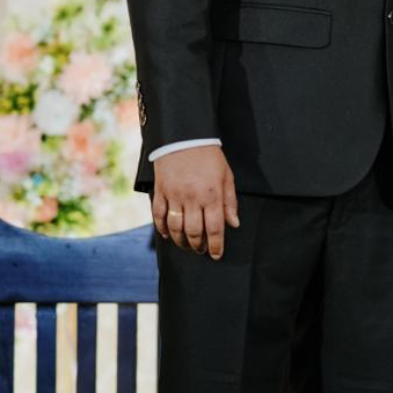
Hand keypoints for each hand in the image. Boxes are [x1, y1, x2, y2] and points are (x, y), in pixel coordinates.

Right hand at [152, 145, 239, 259]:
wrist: (185, 137)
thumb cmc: (209, 157)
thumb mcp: (226, 176)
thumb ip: (230, 202)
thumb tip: (233, 224)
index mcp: (212, 194)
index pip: (215, 227)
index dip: (216, 245)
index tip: (216, 255)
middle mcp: (193, 197)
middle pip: (194, 231)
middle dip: (198, 245)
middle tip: (201, 250)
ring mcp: (174, 195)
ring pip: (175, 227)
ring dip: (181, 241)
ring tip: (187, 245)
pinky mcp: (160, 191)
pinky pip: (158, 216)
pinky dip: (162, 228)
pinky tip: (168, 235)